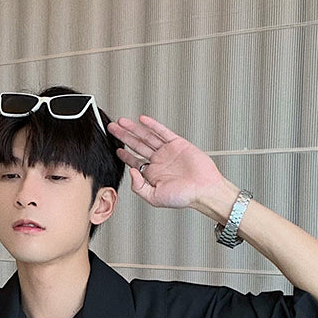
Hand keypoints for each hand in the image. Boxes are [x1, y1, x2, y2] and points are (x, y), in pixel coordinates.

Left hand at [108, 115, 231, 210]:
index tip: (116, 148)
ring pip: (147, 136)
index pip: (134, 161)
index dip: (124, 154)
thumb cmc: (184, 197)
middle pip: (137, 145)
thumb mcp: (154, 198)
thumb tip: (130, 172)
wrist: (204, 189)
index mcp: (153, 173)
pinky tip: (142, 120)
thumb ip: (139, 187)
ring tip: (122, 122)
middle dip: (124, 136)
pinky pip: (162, 132)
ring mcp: (168, 151)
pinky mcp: (178, 143)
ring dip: (134, 129)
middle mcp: (159, 161)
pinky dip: (152, 125)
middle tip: (113, 129)